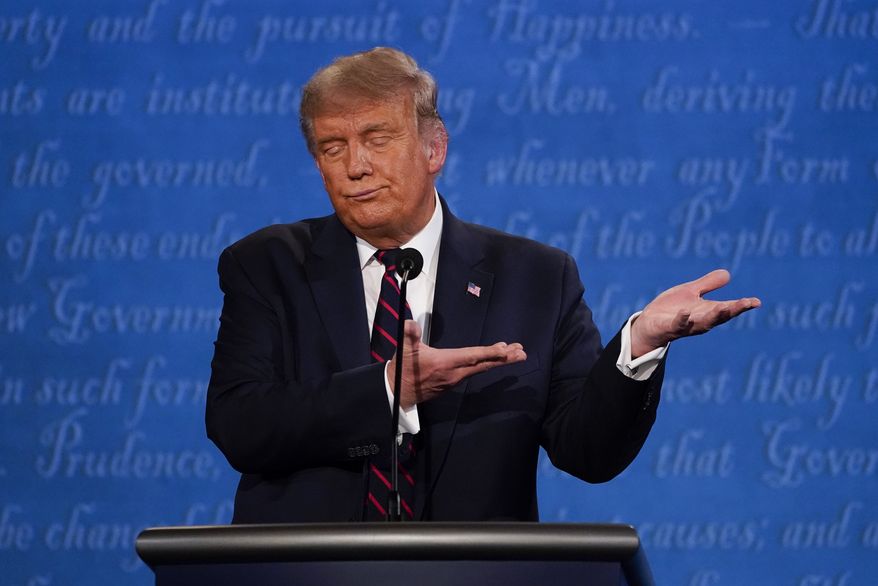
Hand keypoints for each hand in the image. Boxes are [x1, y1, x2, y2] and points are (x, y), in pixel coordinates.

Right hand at [387, 320, 526, 408]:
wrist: (398, 392)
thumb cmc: (403, 369)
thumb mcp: (405, 350)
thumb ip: (409, 334)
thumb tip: (410, 324)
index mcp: (445, 362)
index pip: (472, 356)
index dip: (490, 352)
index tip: (506, 350)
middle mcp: (454, 373)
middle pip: (484, 365)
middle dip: (504, 358)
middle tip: (522, 353)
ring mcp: (455, 379)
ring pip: (481, 368)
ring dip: (499, 360)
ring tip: (515, 353)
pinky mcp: (453, 382)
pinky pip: (475, 371)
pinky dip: (487, 363)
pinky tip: (494, 359)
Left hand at [630, 269, 760, 357]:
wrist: (649, 324)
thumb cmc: (671, 309)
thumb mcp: (690, 292)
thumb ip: (708, 284)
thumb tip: (727, 274)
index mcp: (707, 311)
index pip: (728, 308)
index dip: (742, 305)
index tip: (756, 301)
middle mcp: (700, 320)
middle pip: (720, 316)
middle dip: (733, 310)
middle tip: (746, 304)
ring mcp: (686, 325)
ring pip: (703, 322)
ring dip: (713, 316)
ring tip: (724, 306)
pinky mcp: (670, 328)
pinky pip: (677, 325)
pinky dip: (682, 319)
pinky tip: (685, 312)